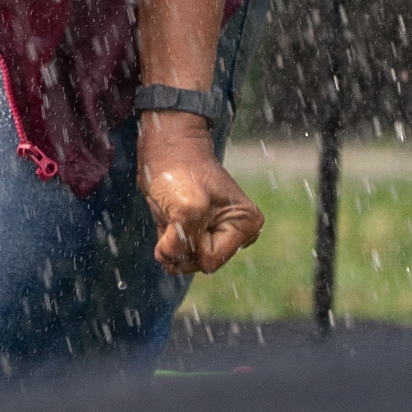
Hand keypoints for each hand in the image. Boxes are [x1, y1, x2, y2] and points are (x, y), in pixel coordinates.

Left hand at [141, 114, 263, 275]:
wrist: (165, 147)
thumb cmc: (180, 171)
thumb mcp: (185, 208)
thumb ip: (181, 243)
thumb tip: (168, 260)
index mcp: (246, 225)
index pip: (210, 260)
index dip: (190, 243)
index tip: (184, 216)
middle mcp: (236, 232)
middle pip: (199, 264)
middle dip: (178, 244)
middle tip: (173, 214)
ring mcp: (217, 232)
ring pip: (186, 261)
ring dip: (169, 240)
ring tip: (171, 212)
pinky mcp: (199, 230)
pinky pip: (177, 252)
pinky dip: (165, 238)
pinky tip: (167, 216)